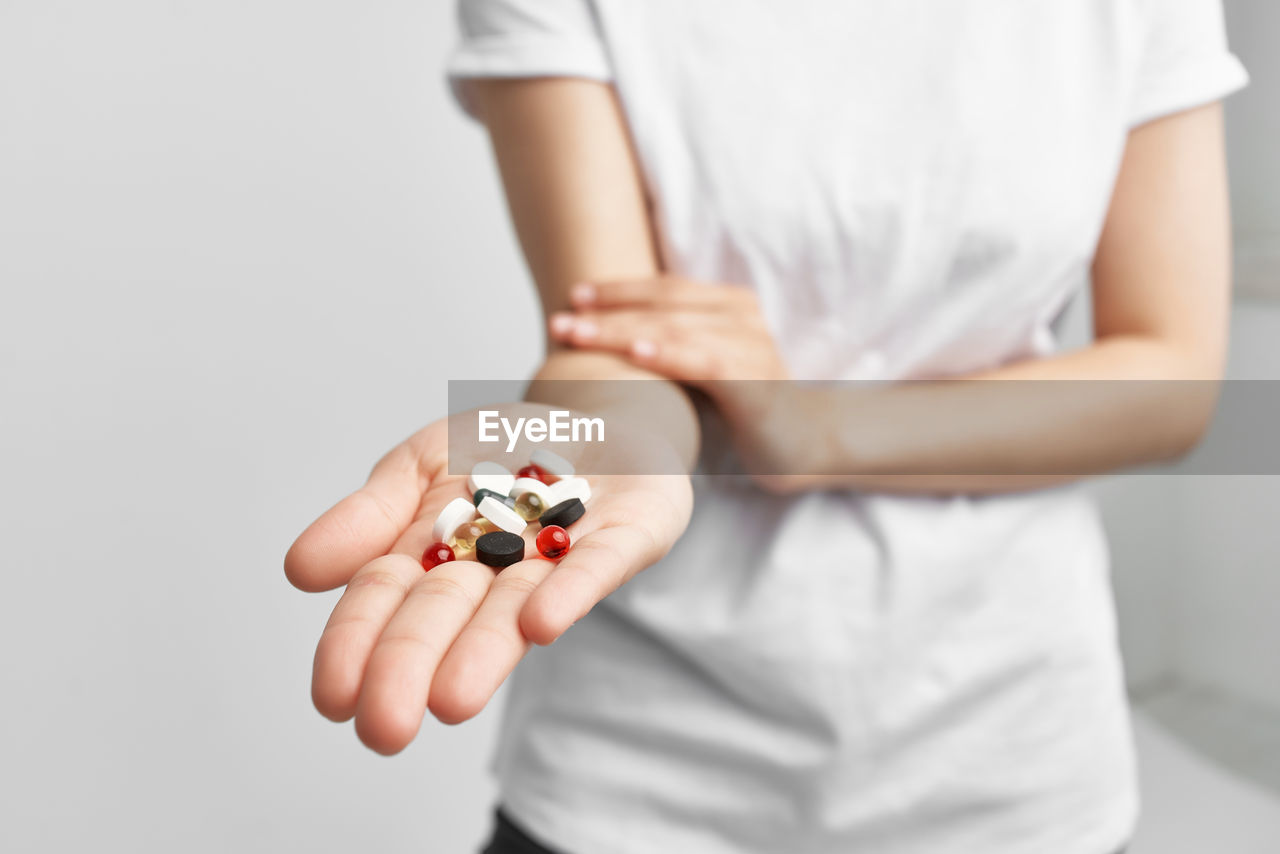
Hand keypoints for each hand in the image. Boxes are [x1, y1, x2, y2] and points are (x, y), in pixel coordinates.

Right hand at [285, 406, 691, 753]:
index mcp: (437, 555)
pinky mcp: (628, 536)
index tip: (333, 699)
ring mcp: (562, 555)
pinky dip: (569, 594)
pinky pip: (597, 567)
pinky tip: (540, 624)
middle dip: (411, 667)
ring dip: (484, 652)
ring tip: (452, 700)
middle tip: (384, 728)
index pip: (385, 598)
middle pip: (446, 615)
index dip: (357, 643)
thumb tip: (301, 571)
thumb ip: (372, 513)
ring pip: (516, 609)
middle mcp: (497, 570)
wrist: (601, 421)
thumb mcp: (424, 463)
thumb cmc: (504, 452)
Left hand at [551, 275, 788, 387]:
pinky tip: (633, 353)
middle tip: (559, 321)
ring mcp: (751, 345)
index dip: (617, 290)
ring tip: (577, 333)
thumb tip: (604, 341)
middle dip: (605, 310)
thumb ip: (671, 346)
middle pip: (662, 306)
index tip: (572, 296)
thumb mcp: (705, 368)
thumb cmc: (745, 408)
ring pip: (674, 329)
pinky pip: (704, 361)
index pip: (663, 290)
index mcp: (728, 305)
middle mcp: (742, 316)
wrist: (804, 444)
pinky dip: (667, 354)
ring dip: (621, 330)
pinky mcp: (754, 381)